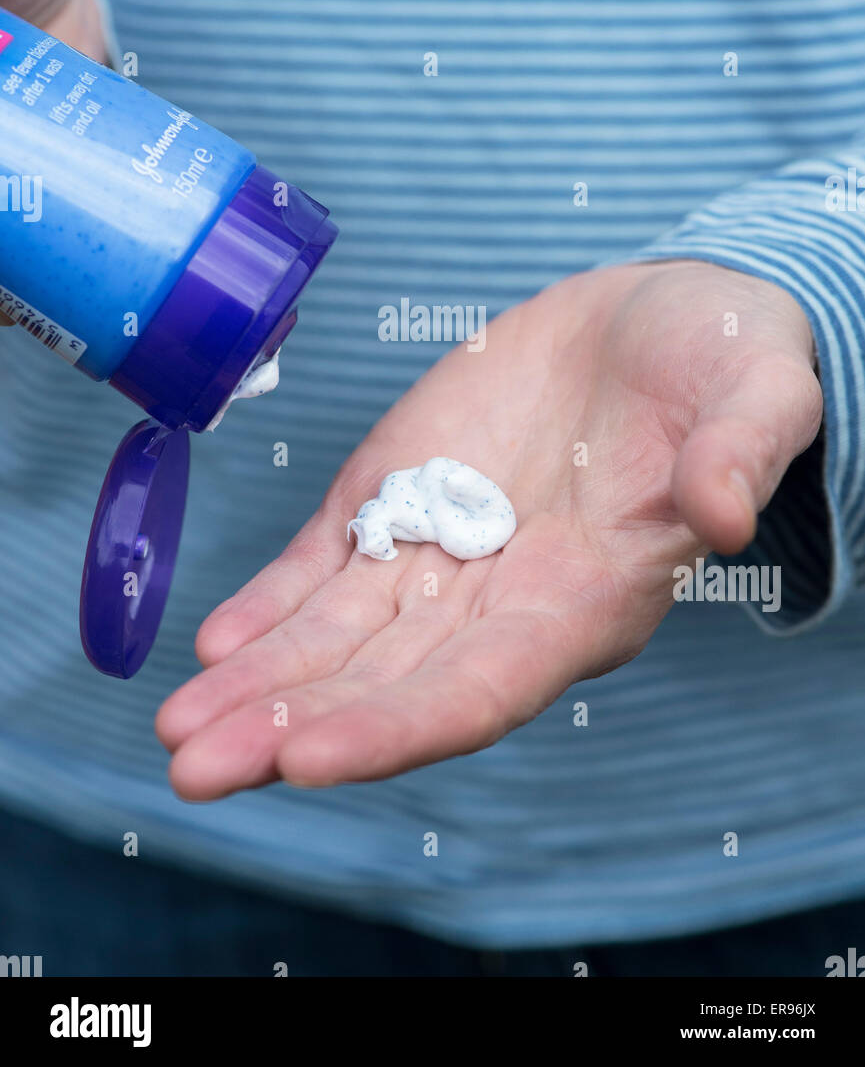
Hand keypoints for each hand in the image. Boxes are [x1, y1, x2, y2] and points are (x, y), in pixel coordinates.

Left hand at [156, 260, 821, 796]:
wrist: (653, 322)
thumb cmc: (721, 363)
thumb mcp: (760, 392)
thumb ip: (743, 449)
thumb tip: (721, 512)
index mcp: (590, 596)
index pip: (488, 684)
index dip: (402, 723)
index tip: (311, 755)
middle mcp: (504, 598)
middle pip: (390, 682)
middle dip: (294, 725)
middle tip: (198, 767)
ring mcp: (444, 550)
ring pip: (340, 635)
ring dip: (259, 683)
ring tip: (178, 730)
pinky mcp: (400, 496)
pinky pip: (327, 565)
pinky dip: (272, 605)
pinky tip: (213, 644)